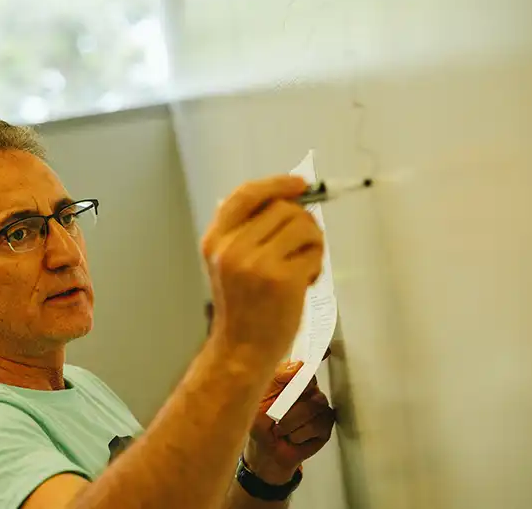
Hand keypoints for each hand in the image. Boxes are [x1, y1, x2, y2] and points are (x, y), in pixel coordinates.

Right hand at [200, 175, 323, 362]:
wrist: (241, 348)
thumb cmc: (243, 306)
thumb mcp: (227, 263)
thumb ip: (245, 231)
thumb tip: (285, 197)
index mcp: (215, 240)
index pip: (244, 196)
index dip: (275, 184)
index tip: (299, 184)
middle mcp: (231, 248)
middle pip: (281, 207)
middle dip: (302, 221)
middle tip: (305, 244)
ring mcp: (256, 263)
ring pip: (302, 225)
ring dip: (312, 241)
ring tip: (304, 264)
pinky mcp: (281, 279)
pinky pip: (313, 252)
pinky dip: (316, 264)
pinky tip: (304, 281)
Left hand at [245, 360, 334, 483]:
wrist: (266, 451)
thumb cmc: (260, 423)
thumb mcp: (257, 399)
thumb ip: (275, 379)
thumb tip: (296, 366)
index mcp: (290, 378)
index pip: (305, 361)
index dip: (317, 352)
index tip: (324, 349)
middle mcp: (307, 388)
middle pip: (310, 382)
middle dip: (290, 399)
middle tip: (276, 413)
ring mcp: (318, 406)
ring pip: (313, 405)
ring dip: (291, 421)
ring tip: (280, 429)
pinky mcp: (325, 424)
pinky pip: (317, 424)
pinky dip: (299, 433)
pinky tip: (293, 436)